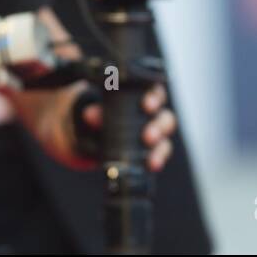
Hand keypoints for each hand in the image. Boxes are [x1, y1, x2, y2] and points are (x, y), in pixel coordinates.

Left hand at [51, 81, 176, 171]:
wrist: (95, 133)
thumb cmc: (102, 113)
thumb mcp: (97, 109)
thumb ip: (96, 110)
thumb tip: (90, 114)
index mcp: (144, 96)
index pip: (156, 93)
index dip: (155, 98)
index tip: (147, 106)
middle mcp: (154, 114)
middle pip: (166, 118)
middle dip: (158, 127)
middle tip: (147, 136)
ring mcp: (156, 133)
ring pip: (165, 138)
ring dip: (159, 146)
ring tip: (150, 153)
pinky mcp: (153, 149)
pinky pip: (161, 153)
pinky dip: (158, 158)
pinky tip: (152, 164)